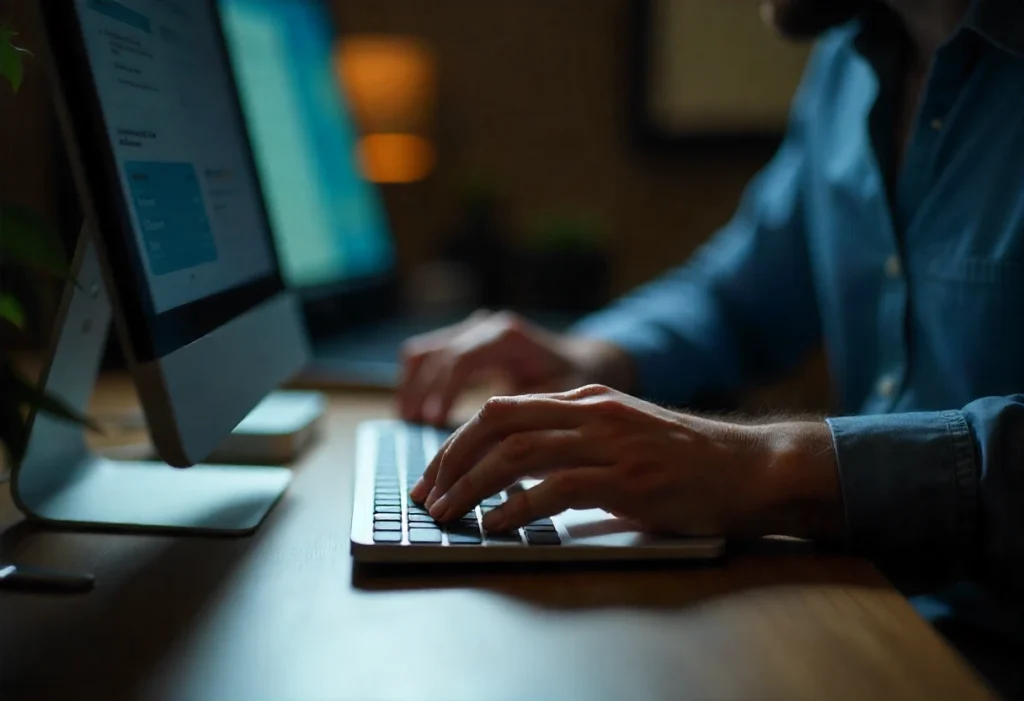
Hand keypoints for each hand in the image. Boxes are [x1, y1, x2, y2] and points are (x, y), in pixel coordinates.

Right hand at [397, 311, 631, 425]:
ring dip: (411, 393)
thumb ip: (527, 420)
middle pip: (435, 357)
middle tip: (417, 439)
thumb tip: (492, 459)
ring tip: (410, 431)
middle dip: (421, 399)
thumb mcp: (561, 401)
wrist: (586, 362)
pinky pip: (423, 359)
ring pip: (421, 355)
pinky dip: (414, 386)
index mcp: (508, 337)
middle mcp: (484, 327)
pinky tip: (415, 418)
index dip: (444, 392)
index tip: (432, 423)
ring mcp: (468, 332)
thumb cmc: (578, 385)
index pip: (462, 360)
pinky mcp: (460, 343)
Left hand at [410, 385, 844, 538]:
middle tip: (428, 496)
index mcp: (584, 398)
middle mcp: (590, 411)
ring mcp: (608, 442)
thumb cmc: (682, 460)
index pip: (502, 412)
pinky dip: (516, 507)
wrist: (748, 467)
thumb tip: (512, 480)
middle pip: (498, 425)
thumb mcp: (620, 436)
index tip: (435, 475)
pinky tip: (497, 525)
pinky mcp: (626, 478)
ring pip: (517, 454)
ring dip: (472, 487)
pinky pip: (555, 488)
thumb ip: (571, 446)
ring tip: (448, 515)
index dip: (458, 442)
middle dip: (452, 460)